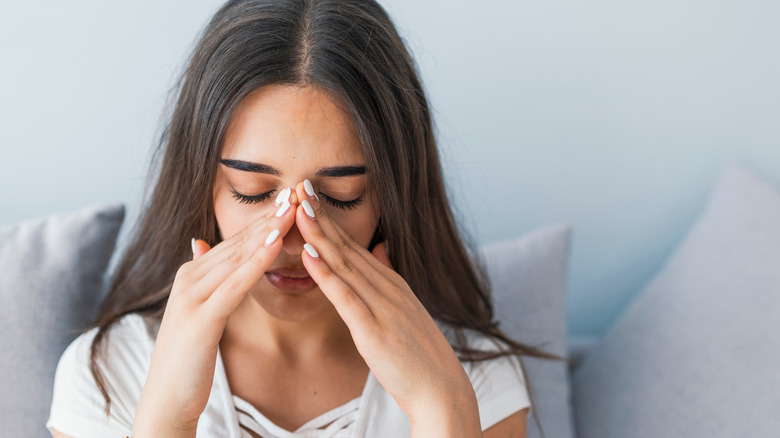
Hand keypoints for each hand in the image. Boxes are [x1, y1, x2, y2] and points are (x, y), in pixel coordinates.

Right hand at [133, 198, 295, 435]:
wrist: (166, 399)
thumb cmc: (188, 358)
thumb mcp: (197, 310)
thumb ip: (203, 276)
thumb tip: (199, 243)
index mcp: (192, 275)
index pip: (234, 242)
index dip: (262, 219)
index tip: (288, 198)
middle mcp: (189, 279)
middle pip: (238, 242)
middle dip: (269, 216)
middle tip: (296, 191)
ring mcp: (192, 297)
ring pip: (237, 257)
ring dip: (267, 230)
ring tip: (292, 208)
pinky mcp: (201, 318)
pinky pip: (235, 284)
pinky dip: (257, 261)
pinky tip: (277, 244)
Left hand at [292, 181, 480, 435]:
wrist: (441, 389)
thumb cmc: (418, 354)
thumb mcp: (406, 308)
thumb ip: (388, 277)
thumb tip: (380, 248)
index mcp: (391, 283)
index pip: (353, 245)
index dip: (329, 219)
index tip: (309, 194)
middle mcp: (387, 288)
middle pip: (346, 246)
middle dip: (321, 216)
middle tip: (298, 185)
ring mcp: (382, 307)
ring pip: (344, 264)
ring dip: (319, 234)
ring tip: (298, 208)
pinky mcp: (373, 330)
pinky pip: (345, 297)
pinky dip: (325, 273)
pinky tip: (308, 253)